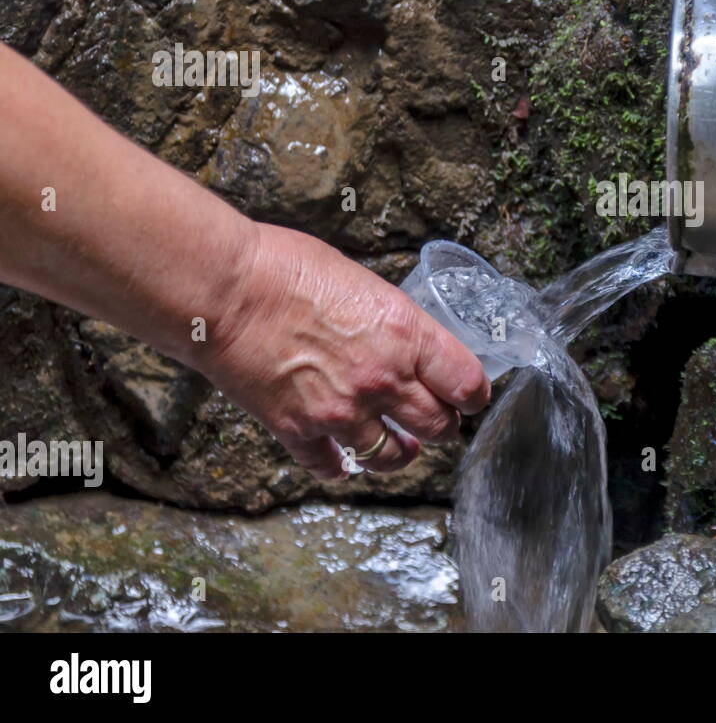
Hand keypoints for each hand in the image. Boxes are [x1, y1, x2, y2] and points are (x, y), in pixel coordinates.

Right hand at [195, 222, 490, 479]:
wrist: (223, 288)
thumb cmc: (286, 268)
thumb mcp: (365, 283)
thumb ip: (392, 322)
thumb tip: (406, 340)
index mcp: (406, 335)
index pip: (467, 384)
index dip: (474, 396)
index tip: (471, 398)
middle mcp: (382, 380)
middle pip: (439, 427)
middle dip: (443, 426)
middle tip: (438, 422)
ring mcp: (341, 411)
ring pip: (392, 457)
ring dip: (399, 454)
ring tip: (398, 449)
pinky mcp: (298, 430)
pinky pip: (332, 466)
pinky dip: (339, 465)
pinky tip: (340, 459)